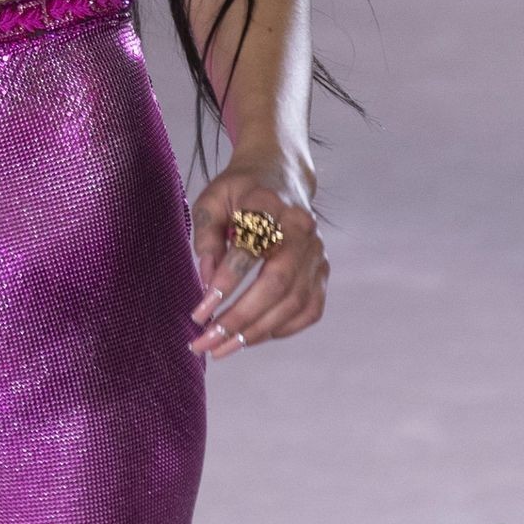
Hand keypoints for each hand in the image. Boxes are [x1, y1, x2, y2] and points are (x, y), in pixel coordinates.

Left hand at [186, 156, 327, 362]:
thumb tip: (206, 284)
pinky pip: (309, 310)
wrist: (280, 176)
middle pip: (276, 283)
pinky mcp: (323, 270)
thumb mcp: (212, 199)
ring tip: (222, 348)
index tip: (200, 312)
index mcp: (269, 203)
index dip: (225, 283)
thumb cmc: (239, 190)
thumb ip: (206, 236)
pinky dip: (282, 329)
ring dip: (256, 332)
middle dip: (240, 318)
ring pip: (293, 302)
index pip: (249, 249)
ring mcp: (317, 251)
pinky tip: (253, 336)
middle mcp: (301, 228)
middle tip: (207, 342)